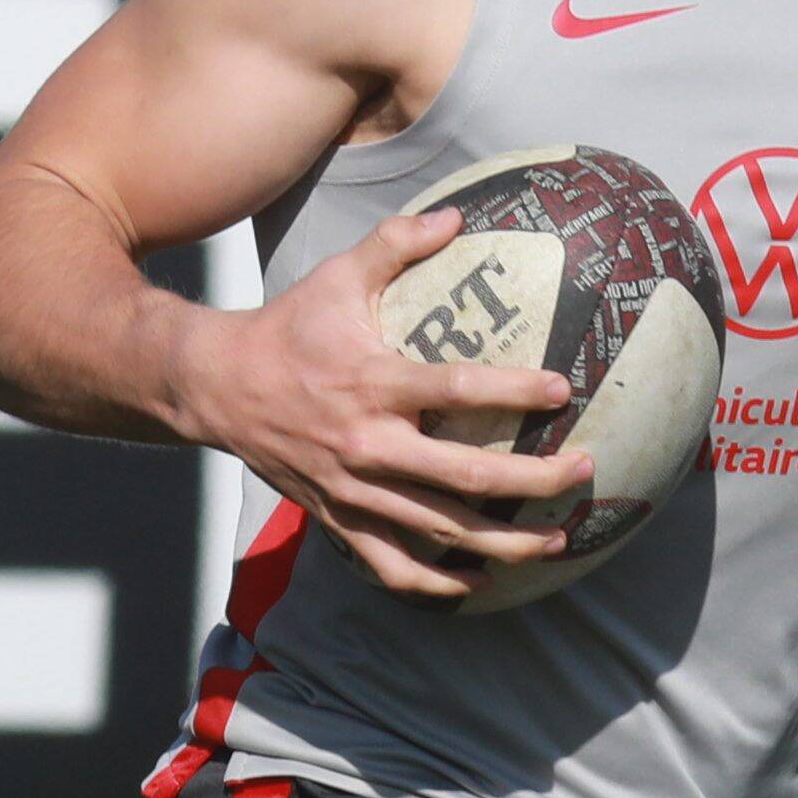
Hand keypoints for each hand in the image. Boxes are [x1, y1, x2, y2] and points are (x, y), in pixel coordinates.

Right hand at [172, 202, 582, 601]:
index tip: (563, 390)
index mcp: (375, 383)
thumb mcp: (337, 277)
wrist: (214, 387)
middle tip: (583, 471)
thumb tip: (457, 214)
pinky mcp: (338, 518)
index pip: (458, 389)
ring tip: (557, 539)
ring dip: (505, 542)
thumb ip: (397, 243)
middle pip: (467, 476)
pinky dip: (437, 583)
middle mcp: (369, 444)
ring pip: (441, 531)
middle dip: (536, 481)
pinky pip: (392, 565)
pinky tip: (480, 583)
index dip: (515, 392)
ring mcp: (354, 490)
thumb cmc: (286, 329)